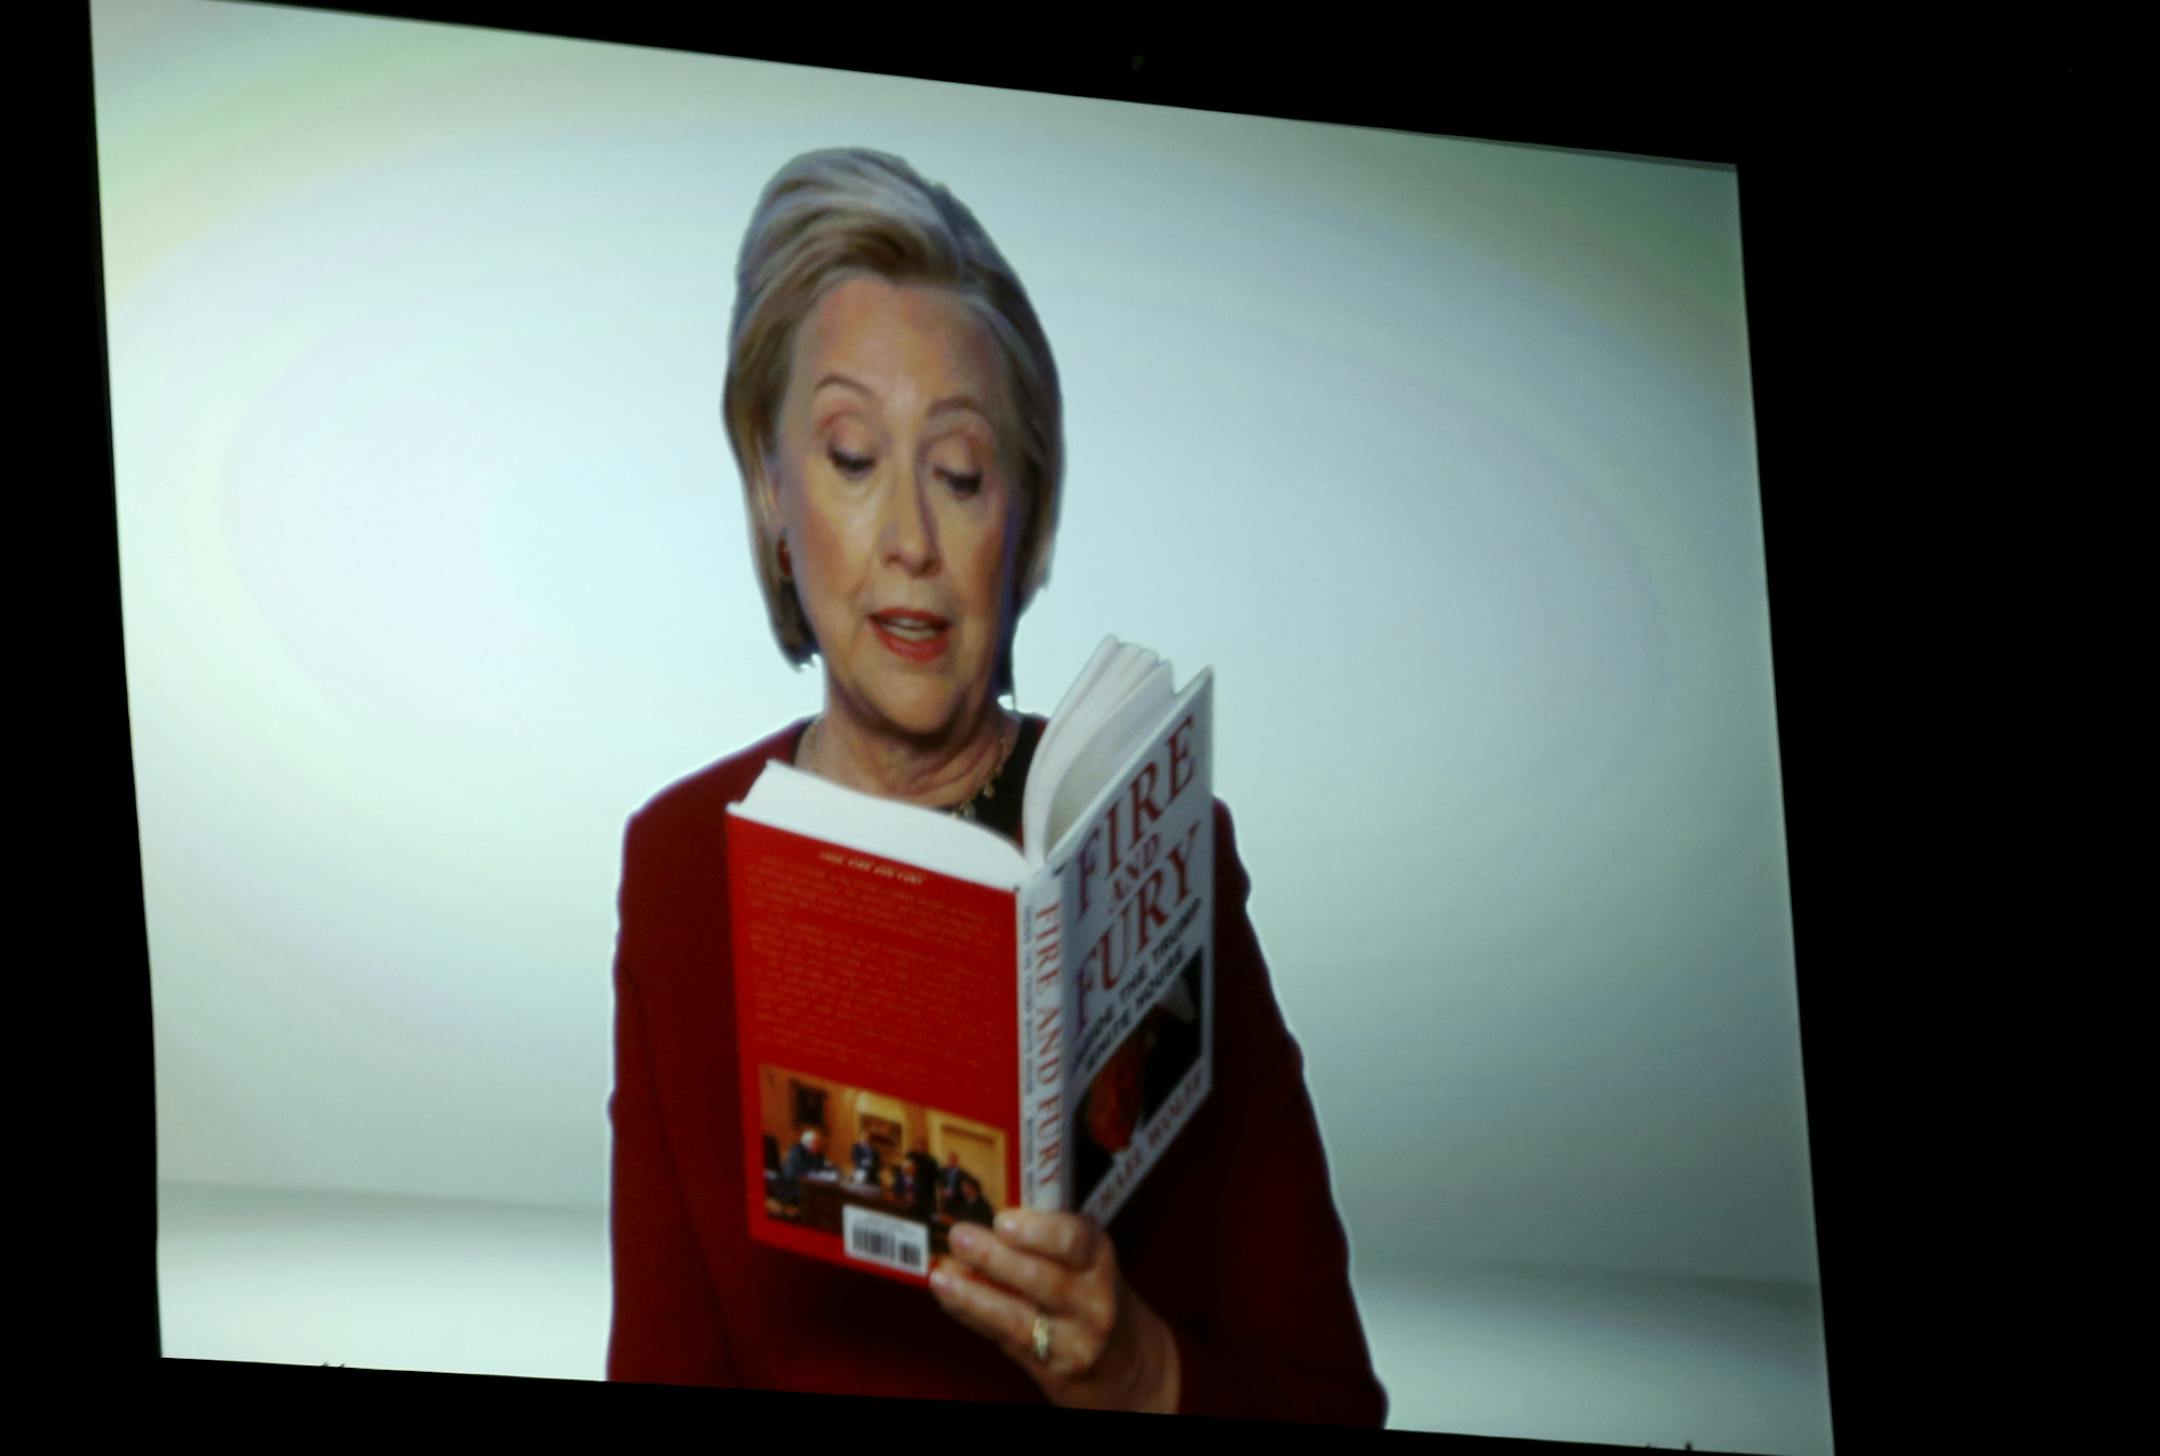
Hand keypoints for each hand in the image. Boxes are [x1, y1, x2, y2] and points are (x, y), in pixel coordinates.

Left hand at [930, 1209, 1179, 1414]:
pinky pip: (1008, 1339)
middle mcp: (1094, 1299)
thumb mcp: (1084, 1261)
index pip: (1075, 1240)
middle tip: (958, 1237)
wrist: (1124, 1362)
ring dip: (974, 1294)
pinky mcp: (1056, 1370)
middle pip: (1043, 1278)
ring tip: (941, 1275)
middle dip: (995, 1258)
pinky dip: (975, 1317)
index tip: (1002, 1220)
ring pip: (1020, 1316)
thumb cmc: (1091, 1296)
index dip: (1038, 1231)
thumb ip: (1042, 1241)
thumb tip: (979, 1216)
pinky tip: (951, 1300)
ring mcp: (1076, 1338)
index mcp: (1098, 1257)